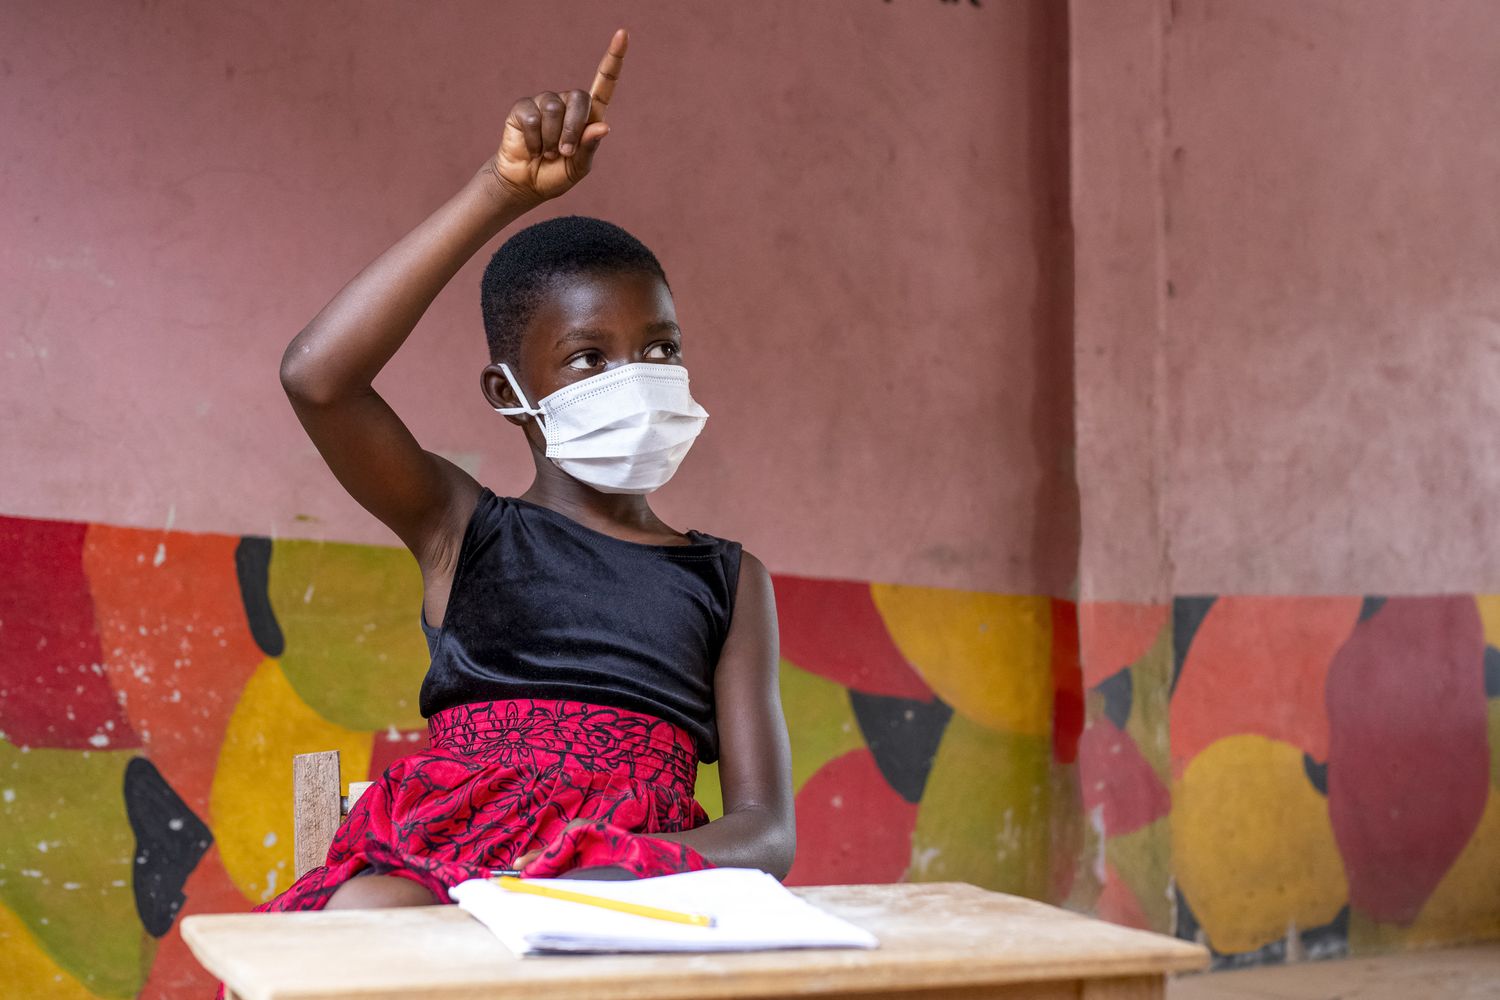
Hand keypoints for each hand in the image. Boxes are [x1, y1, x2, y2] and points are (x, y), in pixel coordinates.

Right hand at [487, 29, 626, 205]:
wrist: (525, 184)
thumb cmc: (555, 174)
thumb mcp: (578, 167)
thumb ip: (589, 148)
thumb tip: (604, 126)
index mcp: (588, 115)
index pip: (604, 83)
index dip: (613, 59)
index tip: (623, 34)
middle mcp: (568, 103)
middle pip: (579, 98)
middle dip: (573, 129)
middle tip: (564, 152)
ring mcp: (545, 103)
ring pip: (554, 110)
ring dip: (552, 139)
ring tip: (546, 153)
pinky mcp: (523, 108)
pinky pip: (532, 118)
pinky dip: (534, 140)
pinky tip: (531, 148)